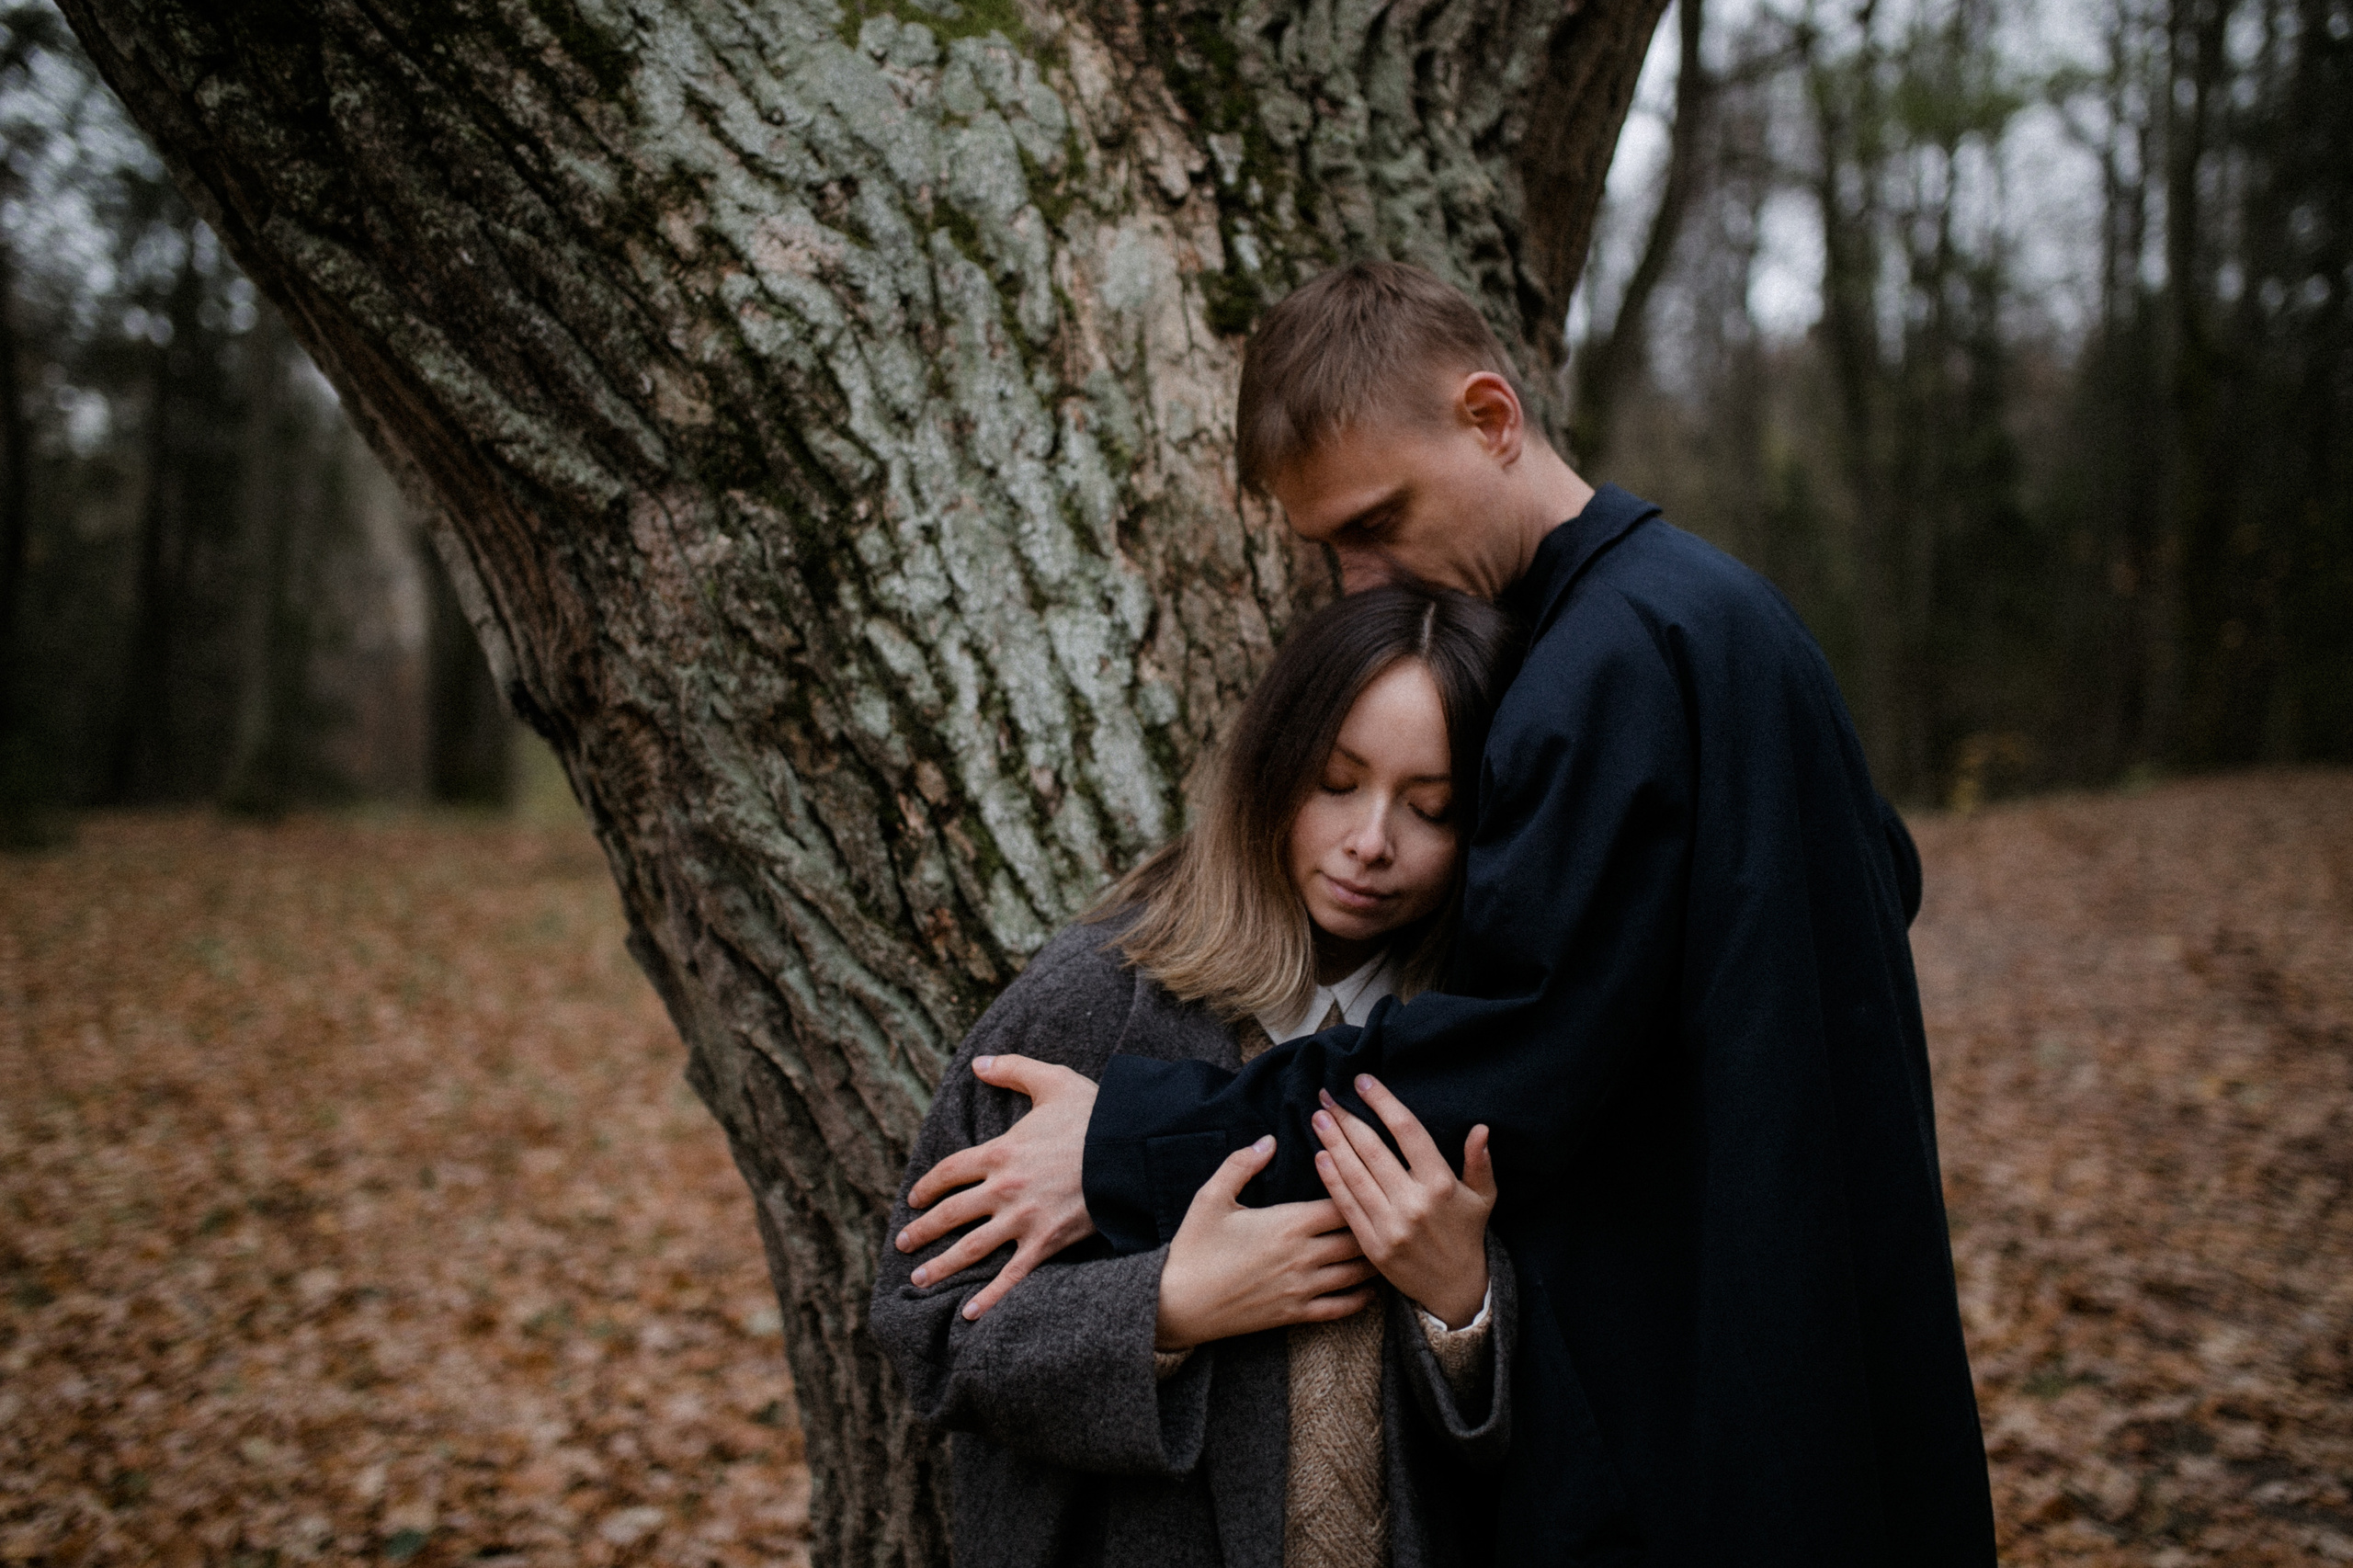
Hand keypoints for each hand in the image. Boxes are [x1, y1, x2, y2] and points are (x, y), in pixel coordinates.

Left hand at [898, 1055, 1097, 1319]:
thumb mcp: (1052, 1080)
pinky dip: (990, 1297)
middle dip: (922, 1230)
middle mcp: (1004, 1188)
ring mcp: (1023, 1219)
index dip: (927, 1187)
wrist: (1132, 1151)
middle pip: (950, 1213)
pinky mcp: (1047, 1243)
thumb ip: (1012, 1069)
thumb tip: (979, 1063)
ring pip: (971, 1248)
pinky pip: (1011, 1276)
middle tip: (903, 1244)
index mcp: (999, 1151)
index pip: (948, 1172)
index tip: (914, 1200)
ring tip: (918, 1279)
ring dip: (941, 1266)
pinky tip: (969, 1313)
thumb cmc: (1095, 1115)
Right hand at [1155, 1135, 1377, 1350]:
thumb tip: (1268, 1140)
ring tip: (1391, 1245)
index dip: (1360, 1188)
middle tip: (1393, 1211)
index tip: (1370, 1178)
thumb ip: (1241, 1164)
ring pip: (1357, 1272)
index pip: (1343, 1201)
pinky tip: (1371, 1289)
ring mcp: (1302, 1287)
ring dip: (1376, 1259)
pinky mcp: (1296, 1314)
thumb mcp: (1211, 1197)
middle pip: (1359, 1235)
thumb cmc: (1194, 1248)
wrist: (1178, 1304)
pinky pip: (1341, 1308)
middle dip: (1377, 1222)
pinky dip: (1362, 1298)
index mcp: (1288, 1222)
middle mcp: (1303, 1255)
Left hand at [1311, 1076, 1495, 1328]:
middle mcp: (1414, 1202)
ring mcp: (1391, 1225)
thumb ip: (1479, 1162)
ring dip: (1332, 1143)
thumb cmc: (1466, 1233)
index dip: (1383, 1103)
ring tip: (1318, 1118)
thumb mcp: (1483, 1197)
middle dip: (1347, 1118)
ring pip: (1355, 1174)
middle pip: (1372, 1150)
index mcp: (1441, 1184)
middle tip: (1326, 1095)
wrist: (1454, 1289)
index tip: (1363, 1081)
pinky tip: (1320, 1156)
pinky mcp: (1373, 1245)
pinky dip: (1331, 1179)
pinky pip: (1346, 1206)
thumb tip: (1480, 1128)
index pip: (1407, 1132)